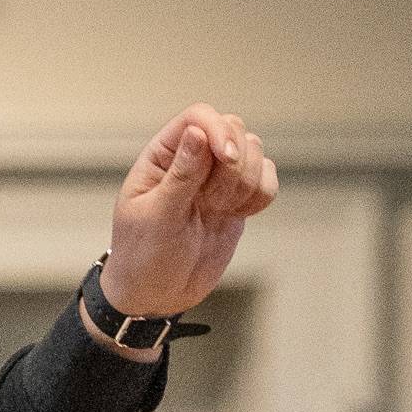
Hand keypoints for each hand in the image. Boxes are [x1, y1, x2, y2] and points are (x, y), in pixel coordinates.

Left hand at [103, 103, 278, 319]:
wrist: (158, 294)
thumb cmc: (144, 256)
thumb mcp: (157, 217)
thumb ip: (181, 175)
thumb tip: (198, 132)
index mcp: (161, 156)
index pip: (199, 117)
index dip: (219, 131)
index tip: (227, 159)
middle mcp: (191, 159)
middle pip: (234, 129)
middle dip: (233, 165)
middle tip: (211, 202)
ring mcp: (217, 178)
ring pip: (255, 152)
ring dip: (245, 184)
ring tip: (217, 212)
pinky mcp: (238, 197)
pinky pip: (267, 178)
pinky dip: (260, 196)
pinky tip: (236, 216)